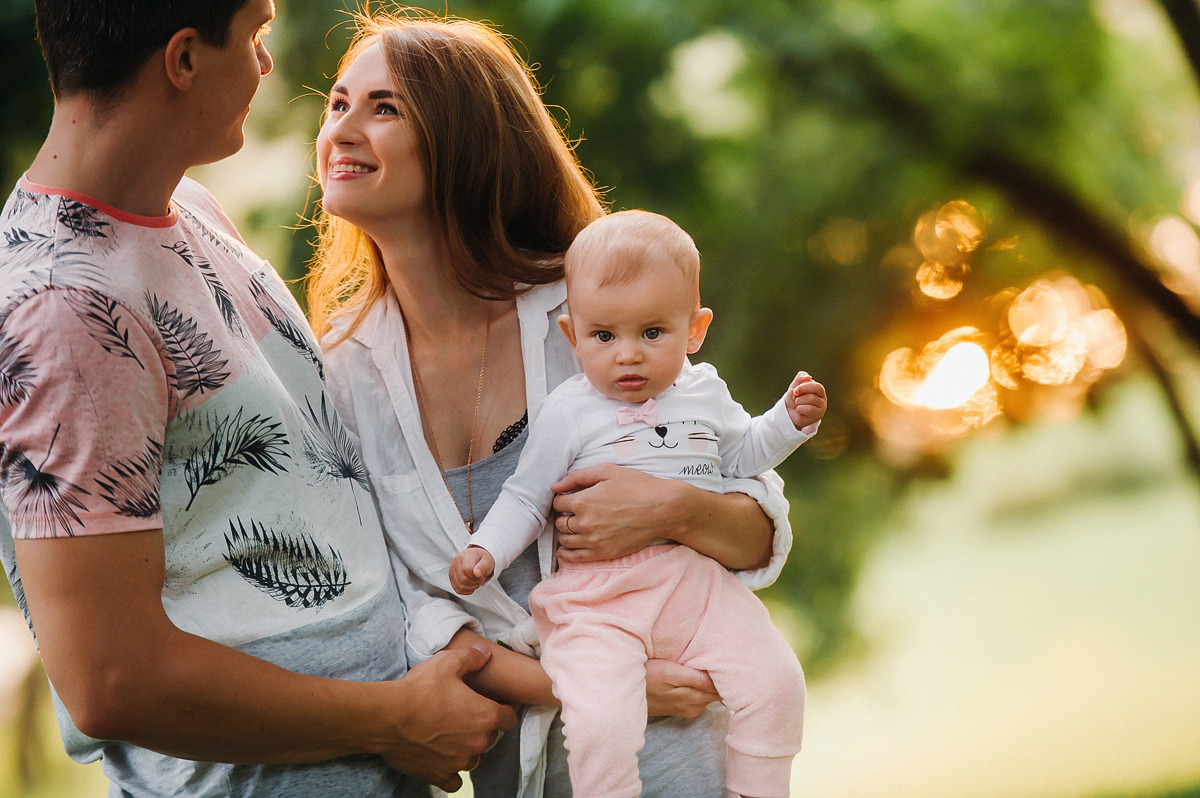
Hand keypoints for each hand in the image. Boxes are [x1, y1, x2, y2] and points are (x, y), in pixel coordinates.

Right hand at [383, 644, 517, 790]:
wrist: (388, 717)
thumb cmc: (420, 689)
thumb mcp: (448, 662)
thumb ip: (471, 657)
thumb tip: (485, 652)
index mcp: (485, 716)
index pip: (509, 718)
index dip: (503, 710)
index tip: (492, 705)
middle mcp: (477, 743)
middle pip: (490, 737)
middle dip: (481, 727)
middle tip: (464, 716)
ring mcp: (459, 762)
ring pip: (474, 759)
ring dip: (467, 749)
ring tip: (452, 736)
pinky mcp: (439, 775)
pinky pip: (455, 781)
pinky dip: (451, 772)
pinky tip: (442, 760)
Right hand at [450, 547, 494, 594]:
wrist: (476, 559)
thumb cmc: (482, 559)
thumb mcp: (487, 560)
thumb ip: (483, 566)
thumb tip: (476, 573)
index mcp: (464, 556)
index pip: (467, 570)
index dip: (476, 575)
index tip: (481, 574)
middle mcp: (455, 563)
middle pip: (463, 580)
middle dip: (475, 582)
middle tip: (480, 578)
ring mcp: (452, 571)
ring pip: (461, 587)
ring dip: (472, 587)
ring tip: (476, 580)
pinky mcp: (452, 579)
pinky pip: (459, 590)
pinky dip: (467, 590)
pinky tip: (471, 584)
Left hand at [551, 463, 684, 562]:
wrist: (663, 509)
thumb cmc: (637, 486)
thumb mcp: (607, 471)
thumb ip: (577, 476)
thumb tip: (554, 486)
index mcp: (584, 501)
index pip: (558, 502)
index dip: (562, 498)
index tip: (568, 498)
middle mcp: (585, 523)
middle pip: (560, 522)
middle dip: (563, 515)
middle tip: (572, 512)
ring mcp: (594, 541)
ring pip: (565, 540)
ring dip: (565, 533)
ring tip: (573, 527)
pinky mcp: (603, 553)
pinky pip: (575, 557)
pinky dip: (566, 554)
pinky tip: (565, 550)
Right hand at [645, 659, 719, 717]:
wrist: (626, 691)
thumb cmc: (647, 677)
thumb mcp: (670, 672)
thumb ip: (696, 679)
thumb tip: (719, 682)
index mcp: (694, 699)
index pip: (719, 688)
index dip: (722, 674)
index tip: (721, 659)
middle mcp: (694, 707)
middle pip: (716, 692)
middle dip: (717, 677)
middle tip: (716, 658)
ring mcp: (688, 708)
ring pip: (708, 693)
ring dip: (708, 680)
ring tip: (704, 663)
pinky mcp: (681, 706)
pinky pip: (698, 695)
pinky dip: (700, 684)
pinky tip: (694, 673)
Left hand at [785, 371, 826, 430]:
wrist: (789, 413)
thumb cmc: (793, 398)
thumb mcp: (794, 385)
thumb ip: (800, 377)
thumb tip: (809, 377)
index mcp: (818, 389)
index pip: (816, 385)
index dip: (803, 386)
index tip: (795, 391)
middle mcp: (823, 397)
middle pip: (816, 390)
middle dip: (802, 393)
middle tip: (795, 397)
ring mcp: (822, 407)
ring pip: (811, 399)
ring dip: (799, 401)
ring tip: (798, 404)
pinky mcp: (818, 416)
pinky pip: (809, 409)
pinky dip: (800, 409)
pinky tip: (800, 411)